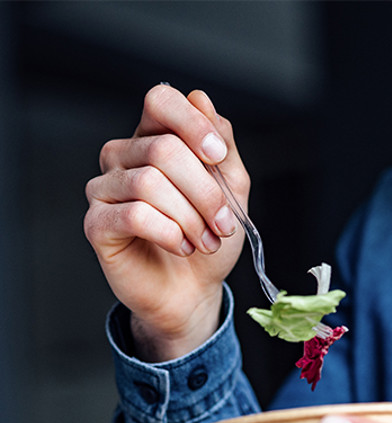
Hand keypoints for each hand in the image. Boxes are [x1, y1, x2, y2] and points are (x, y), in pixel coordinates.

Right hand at [84, 84, 247, 359]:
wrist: (192, 292)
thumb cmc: (208, 239)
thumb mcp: (231, 191)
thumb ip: (222, 147)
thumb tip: (200, 99)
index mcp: (155, 139)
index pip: (161, 101)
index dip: (192, 124)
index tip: (218, 158)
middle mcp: (124, 157)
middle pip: (163, 149)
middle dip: (205, 192)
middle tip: (224, 224)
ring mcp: (105, 189)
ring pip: (150, 183)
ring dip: (190, 218)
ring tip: (205, 241)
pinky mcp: (97, 223)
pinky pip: (134, 214)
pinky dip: (169, 233)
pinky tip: (181, 247)